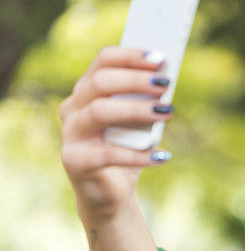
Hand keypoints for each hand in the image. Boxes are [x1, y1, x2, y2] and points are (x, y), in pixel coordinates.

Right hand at [59, 46, 174, 219]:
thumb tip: (166, 81)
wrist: (109, 193)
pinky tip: (162, 156)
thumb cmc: (127, 149)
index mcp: (87, 91)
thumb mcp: (140, 121)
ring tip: (167, 113)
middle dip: (135, 80)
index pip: (103, 61)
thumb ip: (146, 101)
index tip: (159, 58)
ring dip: (136, 110)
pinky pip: (108, 154)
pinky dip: (138, 155)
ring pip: (99, 111)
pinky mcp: (75, 161)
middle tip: (166, 84)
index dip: (130, 56)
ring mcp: (71, 134)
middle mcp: (73, 108)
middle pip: (100, 83)